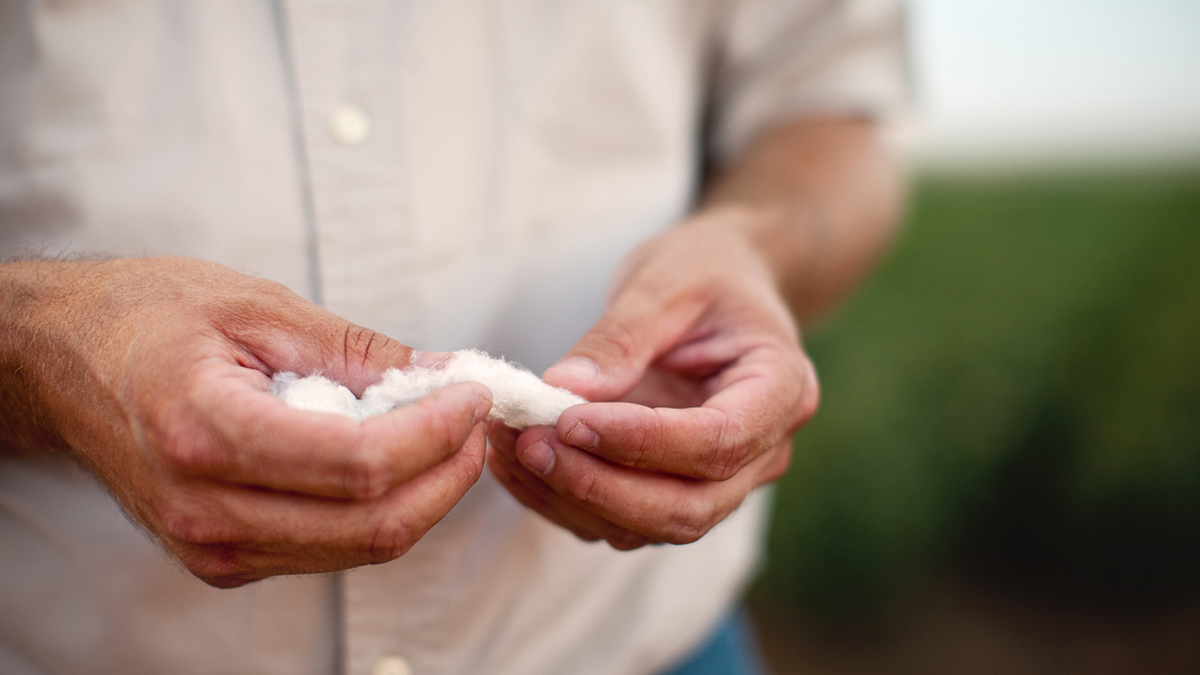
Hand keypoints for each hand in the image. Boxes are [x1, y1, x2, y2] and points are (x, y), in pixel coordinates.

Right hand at [1, 257, 490, 586]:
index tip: (471, 393)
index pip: (359, 463)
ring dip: (423, 495)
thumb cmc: (148, 318)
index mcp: (206, 432)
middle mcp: (206, 509)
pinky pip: (331, 548)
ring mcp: (212, 546)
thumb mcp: (259, 306)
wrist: (66, 360)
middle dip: (447, 473)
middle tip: (474, 420)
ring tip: (444, 433)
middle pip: (373, 524)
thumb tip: (445, 375)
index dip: (436, 432)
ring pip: (361, 547)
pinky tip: (395, 459)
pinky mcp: (223, 559)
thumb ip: (358, 351)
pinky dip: (381, 509)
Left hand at [487, 214, 818, 548]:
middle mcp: (763, 450)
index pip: (718, 441)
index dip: (642, 441)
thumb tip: (560, 392)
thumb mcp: (665, 282)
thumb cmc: (704, 271)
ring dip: (571, 496)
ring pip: (650, 526)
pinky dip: (562, 498)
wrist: (721, 285)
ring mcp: (723, 480)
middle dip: (600, 485)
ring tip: (508, 445)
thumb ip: (620, 337)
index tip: (570, 420)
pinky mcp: (675, 489)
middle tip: (529, 443)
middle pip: (688, 507)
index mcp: (782, 389)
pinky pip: (621, 518)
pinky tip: (514, 458)